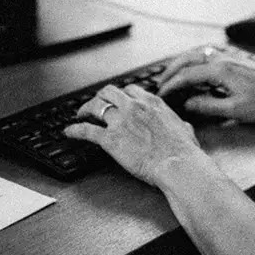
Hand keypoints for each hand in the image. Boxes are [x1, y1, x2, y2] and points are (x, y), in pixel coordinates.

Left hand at [64, 84, 202, 184]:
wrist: (176, 164)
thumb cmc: (183, 151)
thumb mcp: (185, 129)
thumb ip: (179, 124)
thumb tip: (183, 127)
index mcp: (152, 103)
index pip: (131, 90)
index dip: (122, 95)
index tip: (118, 100)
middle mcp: (134, 107)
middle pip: (109, 92)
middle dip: (101, 96)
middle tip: (96, 103)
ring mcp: (120, 121)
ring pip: (96, 106)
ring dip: (86, 109)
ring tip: (80, 115)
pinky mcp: (110, 139)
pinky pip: (87, 130)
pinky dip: (75, 130)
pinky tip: (69, 131)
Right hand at [157, 46, 254, 122]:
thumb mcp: (234, 110)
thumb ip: (208, 106)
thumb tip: (188, 103)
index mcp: (221, 70)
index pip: (188, 74)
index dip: (171, 84)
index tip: (161, 94)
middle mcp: (223, 59)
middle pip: (189, 58)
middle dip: (171, 69)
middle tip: (160, 83)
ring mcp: (229, 58)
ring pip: (197, 54)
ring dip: (182, 63)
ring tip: (172, 76)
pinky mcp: (234, 61)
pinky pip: (207, 56)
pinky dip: (194, 62)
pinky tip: (193, 72)